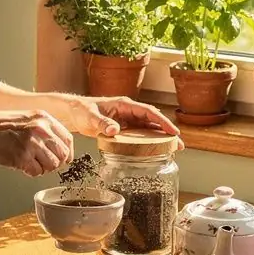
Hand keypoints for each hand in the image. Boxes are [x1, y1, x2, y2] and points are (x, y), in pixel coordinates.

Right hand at [0, 111, 74, 176]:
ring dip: (43, 168)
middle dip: (55, 163)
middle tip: (43, 163)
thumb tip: (62, 147)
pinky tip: (22, 165)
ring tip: (31, 163)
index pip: (68, 139)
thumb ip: (46, 129)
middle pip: (63, 154)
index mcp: (44, 118)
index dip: (67, 152)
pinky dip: (31, 172)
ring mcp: (32, 143)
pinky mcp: (22, 157)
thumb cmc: (2, 127)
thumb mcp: (28, 119)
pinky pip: (37, 172)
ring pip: (52, 165)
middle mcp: (41, 129)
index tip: (61, 158)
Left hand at [60, 95, 183, 145]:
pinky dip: (149, 141)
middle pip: (153, 120)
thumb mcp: (91, 117)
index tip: (173, 131)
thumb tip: (115, 130)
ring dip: (161, 137)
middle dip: (167, 132)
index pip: (149, 111)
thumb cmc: (82, 111)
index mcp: (125, 104)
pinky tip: (155, 150)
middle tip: (179, 145)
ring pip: (149, 128)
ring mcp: (128, 119)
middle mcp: (129, 111)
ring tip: (173, 149)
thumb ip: (102, 123)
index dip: (162, 121)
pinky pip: (140, 134)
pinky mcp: (124, 128)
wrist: (74, 113)